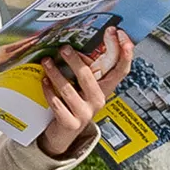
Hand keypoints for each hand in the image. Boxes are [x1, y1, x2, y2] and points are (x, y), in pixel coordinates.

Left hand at [38, 29, 133, 157]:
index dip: (125, 52)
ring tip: (46, 62)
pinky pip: (57, 104)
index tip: (120, 33)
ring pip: (68, 90)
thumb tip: (75, 45)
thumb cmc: (73, 105)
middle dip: (75, 61)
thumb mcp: (84, 89)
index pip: (122, 69)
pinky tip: (43, 81)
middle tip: (63, 48)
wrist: (63, 135)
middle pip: (88, 77)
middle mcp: (99, 101)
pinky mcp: (70, 123)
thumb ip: (85, 73)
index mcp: (105, 90)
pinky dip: (48, 91)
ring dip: (55, 73)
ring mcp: (85, 114)